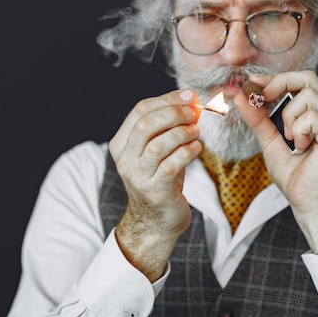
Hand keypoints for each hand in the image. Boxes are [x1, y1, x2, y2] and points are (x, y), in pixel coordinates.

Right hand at [110, 89, 201, 280]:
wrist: (155, 221)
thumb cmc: (160, 179)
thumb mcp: (158, 149)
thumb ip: (168, 126)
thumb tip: (191, 101)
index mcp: (121, 143)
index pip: (139, 110)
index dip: (166, 99)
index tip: (189, 96)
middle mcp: (125, 159)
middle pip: (146, 125)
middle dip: (174, 113)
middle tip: (195, 112)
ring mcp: (138, 176)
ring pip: (158, 144)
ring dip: (182, 133)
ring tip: (196, 132)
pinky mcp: (155, 191)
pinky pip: (172, 165)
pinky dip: (188, 152)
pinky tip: (196, 149)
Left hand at [233, 70, 317, 254]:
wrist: (306, 202)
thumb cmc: (293, 174)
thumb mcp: (268, 140)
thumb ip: (257, 118)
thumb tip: (240, 97)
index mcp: (315, 112)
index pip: (299, 80)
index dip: (275, 77)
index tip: (252, 82)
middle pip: (308, 77)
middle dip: (280, 83)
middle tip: (263, 99)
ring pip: (307, 96)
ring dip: (288, 116)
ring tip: (290, 138)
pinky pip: (313, 116)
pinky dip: (299, 130)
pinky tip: (301, 147)